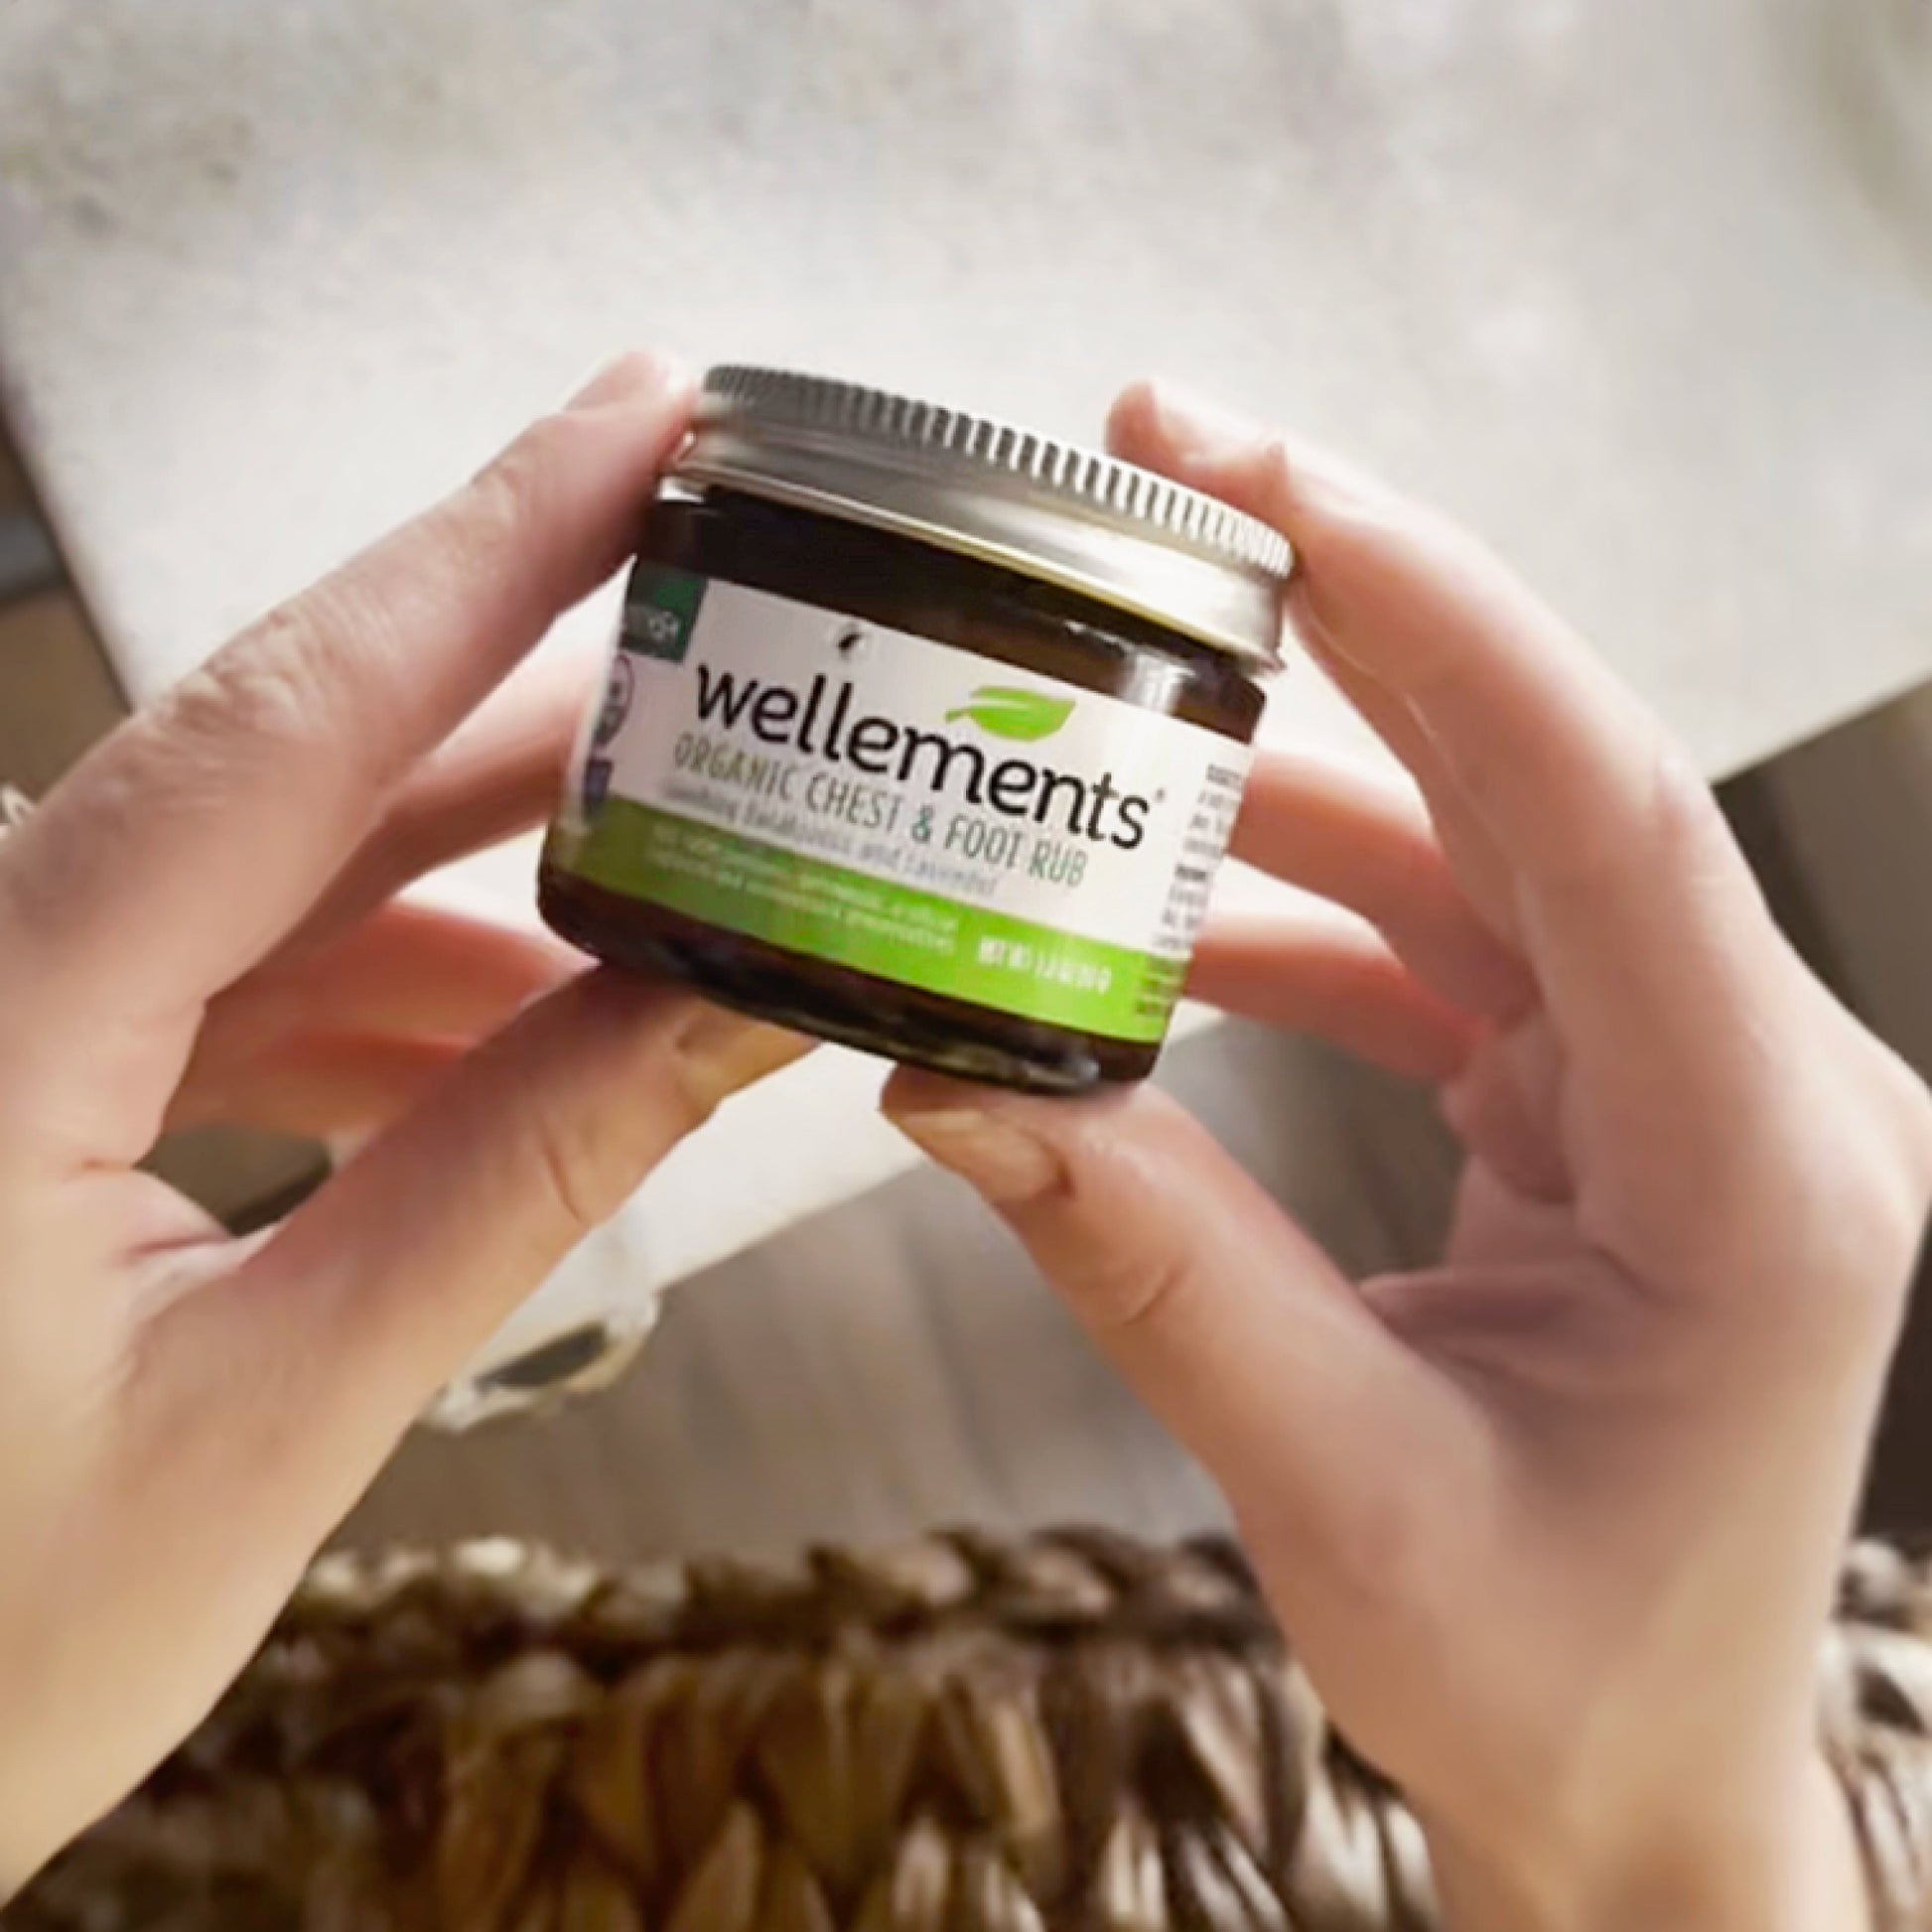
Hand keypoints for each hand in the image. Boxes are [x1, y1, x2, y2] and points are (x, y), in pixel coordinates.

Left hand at [0, 354, 804, 1888]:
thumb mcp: (276, 1416)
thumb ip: (516, 1185)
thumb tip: (731, 1015)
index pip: (283, 719)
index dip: (489, 548)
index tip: (644, 423)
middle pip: (298, 762)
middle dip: (539, 715)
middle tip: (731, 651)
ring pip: (277, 878)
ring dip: (486, 901)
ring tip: (681, 921)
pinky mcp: (13, 1070)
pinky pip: (226, 978)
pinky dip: (387, 1003)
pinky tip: (517, 1055)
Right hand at [887, 382, 1931, 1929]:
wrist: (1639, 1778)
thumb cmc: (1556, 1679)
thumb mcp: (1340, 1485)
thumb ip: (1151, 1260)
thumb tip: (950, 1079)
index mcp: (1765, 1172)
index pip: (1607, 816)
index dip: (1435, 615)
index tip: (1265, 479)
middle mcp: (1759, 1088)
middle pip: (1543, 775)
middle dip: (1352, 608)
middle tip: (1169, 469)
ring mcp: (1686, 1082)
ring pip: (1482, 845)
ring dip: (1294, 773)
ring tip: (1108, 720)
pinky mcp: (1610, 1101)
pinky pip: (1452, 945)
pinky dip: (1301, 913)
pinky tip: (1162, 921)